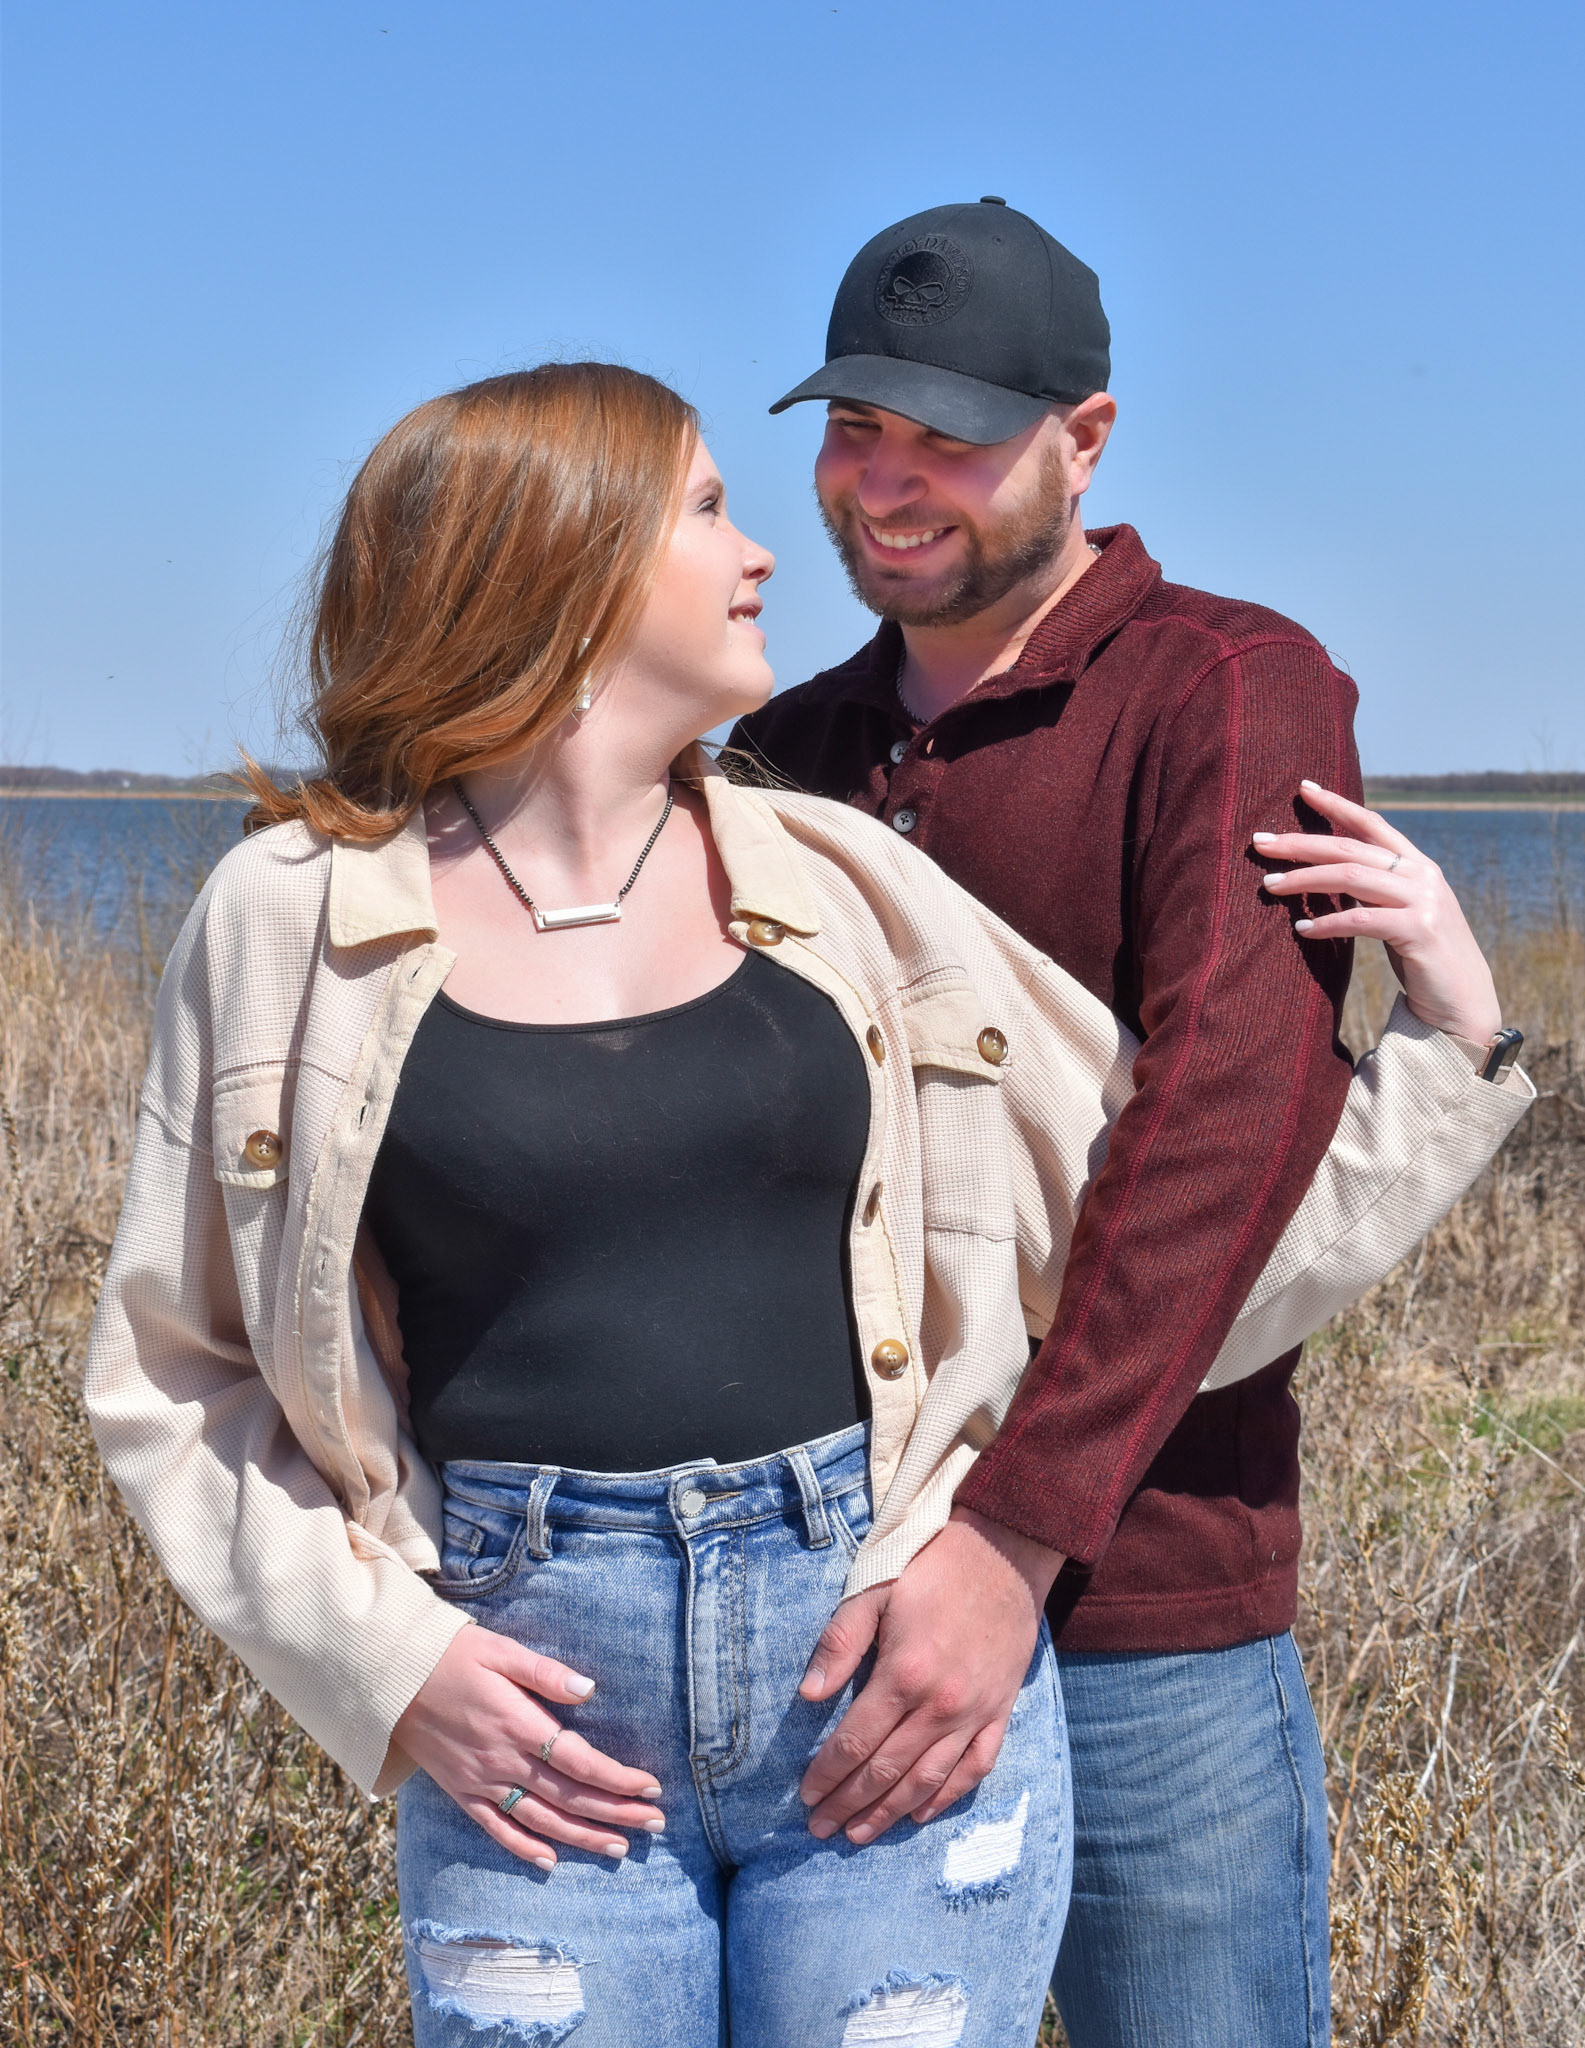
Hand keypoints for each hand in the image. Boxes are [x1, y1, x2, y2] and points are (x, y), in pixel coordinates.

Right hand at [391, 1624, 664, 1868]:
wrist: (389, 1680)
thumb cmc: (450, 1656)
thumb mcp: (499, 1650)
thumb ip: (545, 1672)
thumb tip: (590, 1688)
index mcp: (518, 1724)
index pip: (580, 1762)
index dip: (618, 1779)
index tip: (652, 1787)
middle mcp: (502, 1761)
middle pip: (569, 1797)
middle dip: (616, 1812)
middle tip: (655, 1824)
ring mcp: (480, 1782)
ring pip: (541, 1821)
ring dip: (583, 1837)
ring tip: (620, 1847)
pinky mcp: (461, 1793)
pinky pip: (496, 1829)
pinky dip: (524, 1849)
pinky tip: (551, 1862)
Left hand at [797, 1509, 1063, 1845]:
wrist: (1006, 1551)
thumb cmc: (933, 1566)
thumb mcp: (875, 1589)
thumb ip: (840, 1642)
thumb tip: (808, 1696)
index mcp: (904, 1674)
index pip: (854, 1742)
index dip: (826, 1774)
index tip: (805, 1797)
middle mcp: (940, 1705)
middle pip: (886, 1771)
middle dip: (848, 1804)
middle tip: (820, 1830)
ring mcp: (975, 1712)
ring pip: (927, 1781)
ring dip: (890, 1813)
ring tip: (859, 1835)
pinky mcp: (1001, 1710)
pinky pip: (975, 1768)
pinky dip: (947, 1797)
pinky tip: (921, 1813)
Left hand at [1255, 781, 1501, 1044]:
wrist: (1464, 1001)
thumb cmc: (1423, 958)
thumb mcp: (1402, 912)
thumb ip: (1376, 889)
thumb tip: (1328, 873)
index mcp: (1417, 865)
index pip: (1372, 824)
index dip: (1337, 804)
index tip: (1303, 788)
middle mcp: (1422, 875)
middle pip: (1350, 848)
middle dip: (1301, 843)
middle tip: (1260, 842)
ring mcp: (1424, 901)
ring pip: (1351, 877)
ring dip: (1305, 880)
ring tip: (1269, 886)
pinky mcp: (1419, 931)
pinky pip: (1360, 919)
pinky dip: (1328, 922)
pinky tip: (1302, 929)